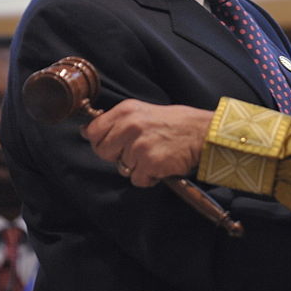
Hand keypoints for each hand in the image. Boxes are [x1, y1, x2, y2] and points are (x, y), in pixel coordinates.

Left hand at [82, 99, 212, 186]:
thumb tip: (88, 132)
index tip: (111, 144)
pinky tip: (161, 164)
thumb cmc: (175, 123)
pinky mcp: (150, 163)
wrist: (202, 132)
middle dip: (118, 155)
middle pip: (103, 152)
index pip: (93, 131)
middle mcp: (129, 126)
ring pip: (122, 167)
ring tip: (155, 154)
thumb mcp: (143, 112)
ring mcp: (139, 145)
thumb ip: (118, 121)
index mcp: (126, 111)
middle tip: (138, 150)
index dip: (100, 141)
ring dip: (137, 166)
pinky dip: (149, 176)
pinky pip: (138, 179)